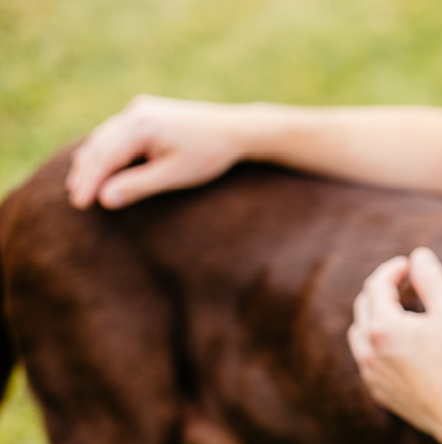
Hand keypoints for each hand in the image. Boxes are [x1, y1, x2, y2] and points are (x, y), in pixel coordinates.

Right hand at [66, 95, 243, 209]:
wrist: (235, 130)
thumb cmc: (208, 155)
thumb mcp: (173, 175)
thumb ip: (138, 186)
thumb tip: (104, 199)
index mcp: (141, 125)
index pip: (105, 157)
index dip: (89, 182)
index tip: (80, 204)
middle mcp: (136, 112)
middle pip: (100, 145)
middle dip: (86, 173)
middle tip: (75, 198)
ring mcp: (141, 109)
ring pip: (106, 136)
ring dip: (93, 160)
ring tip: (79, 184)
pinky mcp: (147, 112)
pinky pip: (118, 132)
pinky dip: (107, 150)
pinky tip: (100, 165)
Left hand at [348, 247, 441, 443]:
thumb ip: (430, 278)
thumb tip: (418, 256)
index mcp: (382, 328)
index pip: (376, 285)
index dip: (392, 270)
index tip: (409, 264)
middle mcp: (369, 352)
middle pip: (363, 307)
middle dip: (382, 290)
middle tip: (407, 282)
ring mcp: (372, 375)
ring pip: (359, 335)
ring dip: (375, 317)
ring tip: (402, 310)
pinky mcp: (380, 393)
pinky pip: (368, 360)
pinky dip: (377, 343)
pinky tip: (401, 344)